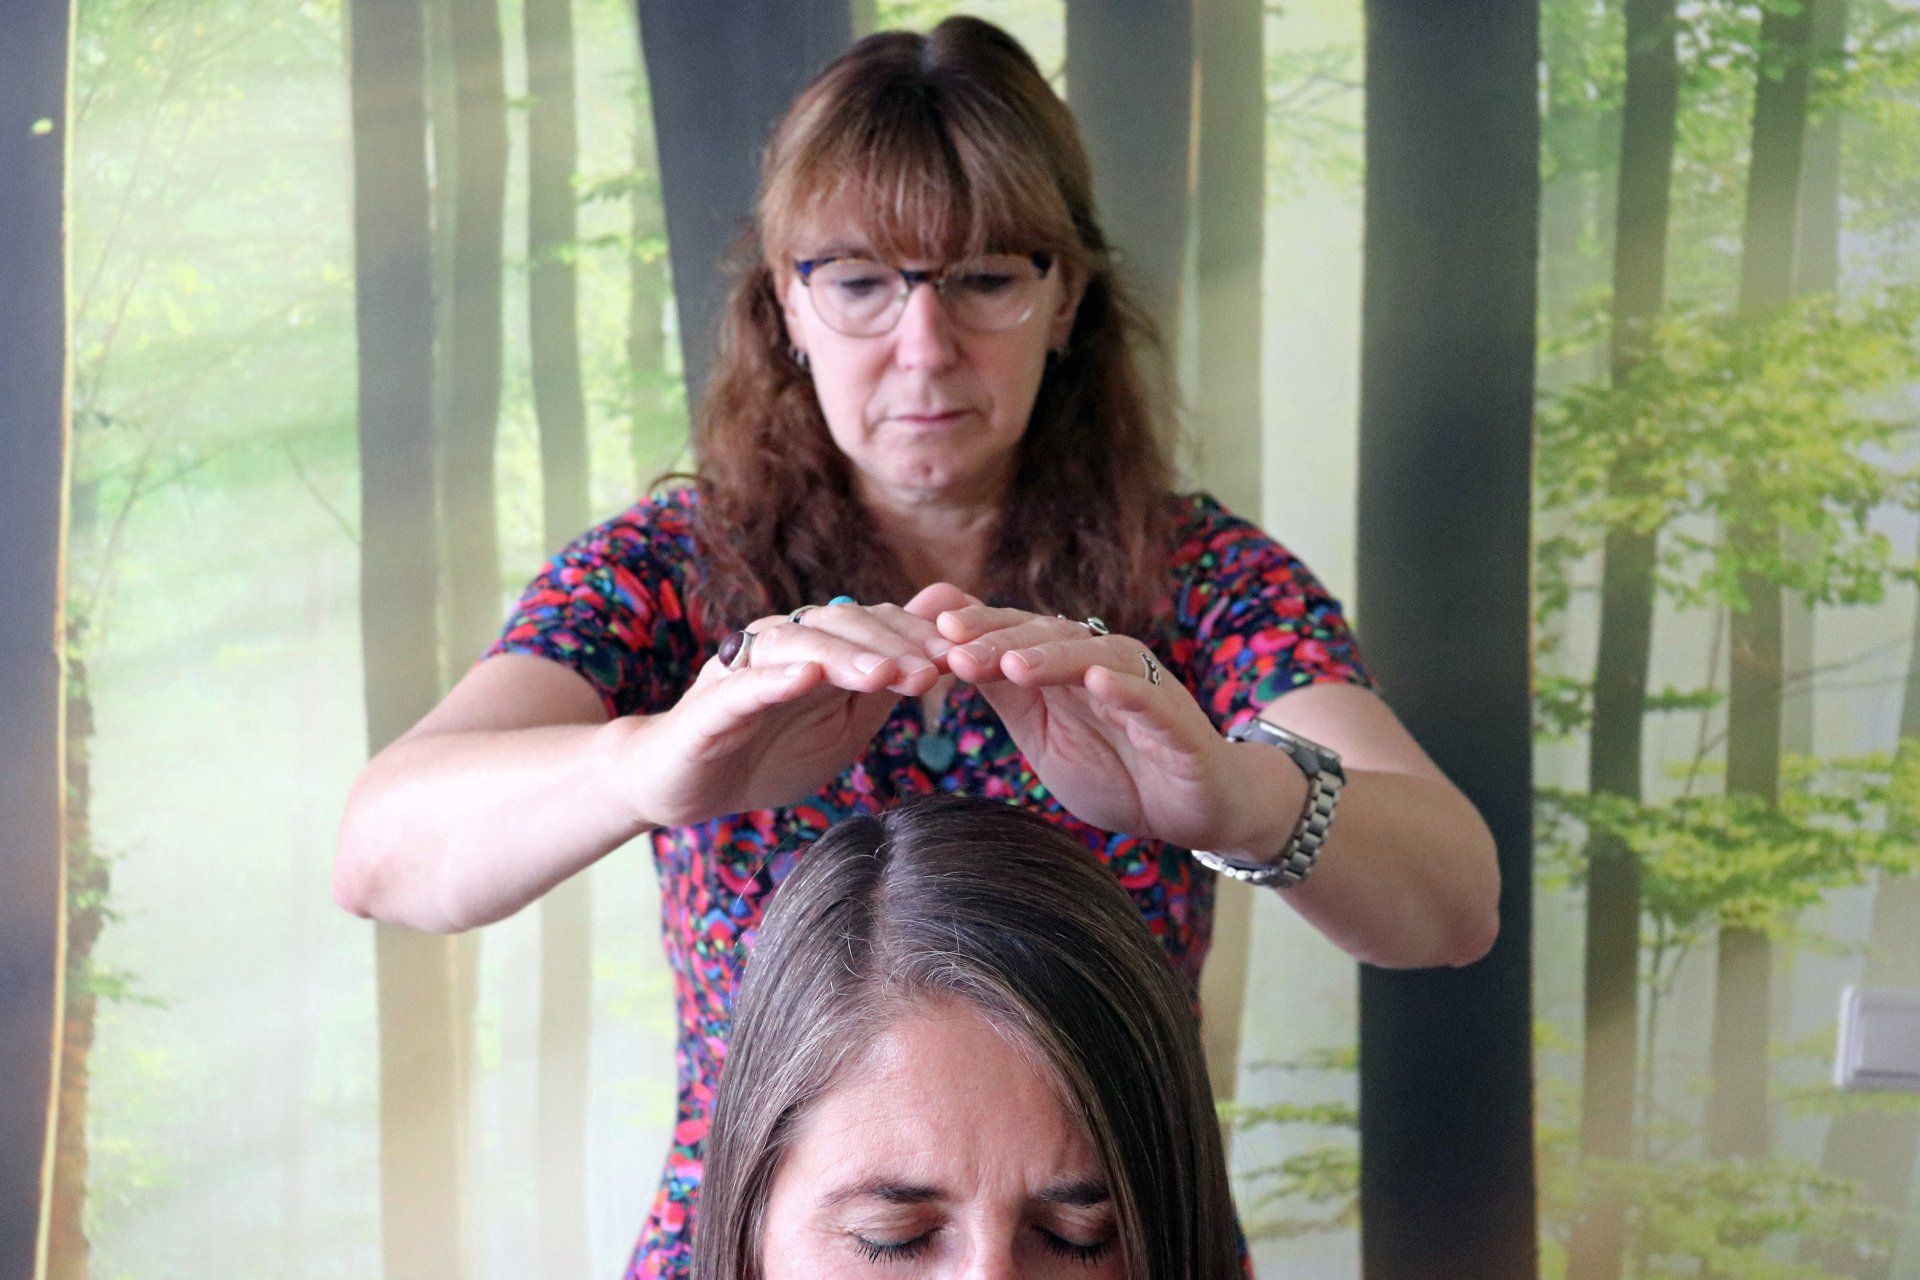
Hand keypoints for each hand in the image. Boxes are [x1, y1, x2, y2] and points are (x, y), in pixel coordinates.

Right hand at [627, 600, 944, 826]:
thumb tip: (945, 657)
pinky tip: (809, 679)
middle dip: (897, 646)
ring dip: (850, 657)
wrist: (684, 785)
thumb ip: (885, 689)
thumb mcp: (844, 727)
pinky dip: (776, 678)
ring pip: (803, 647)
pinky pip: (746, 685)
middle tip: (940, 668)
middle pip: (846, 626)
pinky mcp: (712, 704)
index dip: (922, 639)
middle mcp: (784, 645)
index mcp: (821, 649)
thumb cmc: (769, 753)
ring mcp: (746, 669)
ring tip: (890, 675)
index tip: (970, 658)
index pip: (877, 627)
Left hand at [927, 597, 1285, 849]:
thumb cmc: (1117, 768)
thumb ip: (1005, 691)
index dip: (974, 628)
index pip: (1015, 635)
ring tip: (1011, 663)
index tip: (925, 627)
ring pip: (1095, 657)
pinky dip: (1126, 687)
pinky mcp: (1177, 721)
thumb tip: (944, 649)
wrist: (1192, 811)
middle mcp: (1104, 663)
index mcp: (1066, 667)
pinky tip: (1097, 681)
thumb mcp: (1044, 731)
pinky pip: (1150, 698)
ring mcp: (1142, 688)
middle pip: (1047, 636)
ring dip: (1052, 657)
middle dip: (998, 638)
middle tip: (951, 643)